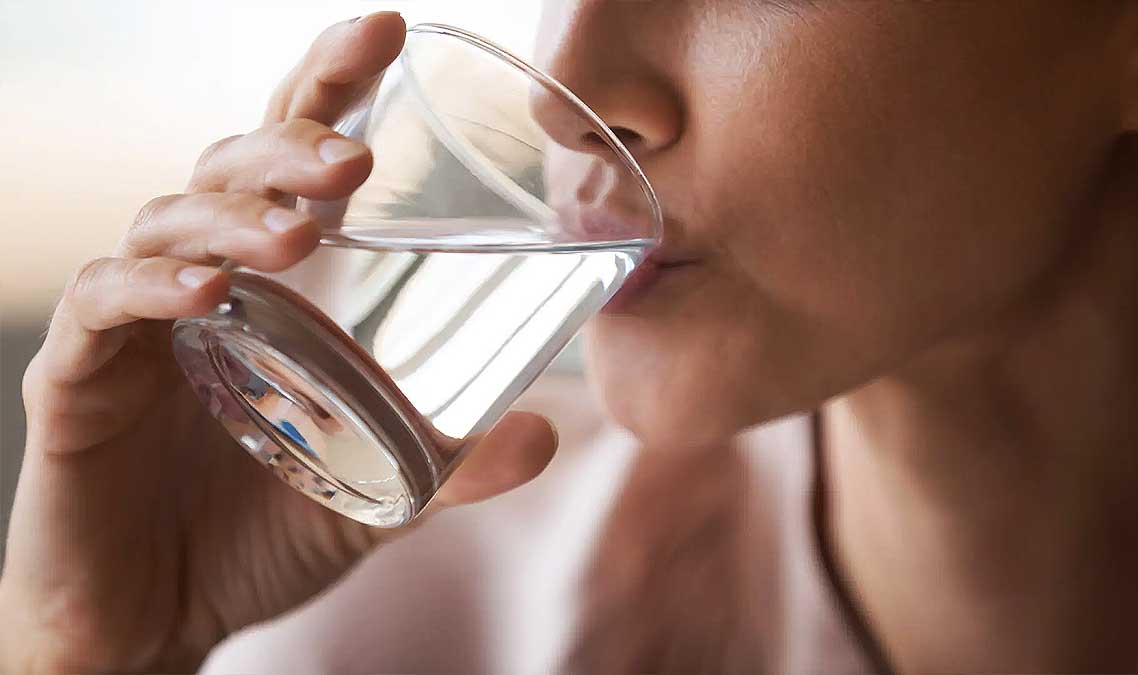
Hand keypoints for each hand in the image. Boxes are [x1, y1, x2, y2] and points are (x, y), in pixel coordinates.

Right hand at [2, 13, 556, 672]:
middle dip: (291, 140)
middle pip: (233, 167)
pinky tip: (208, 290)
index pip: (295, 161)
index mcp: (272, 286)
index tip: (387, 29)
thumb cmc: (259, 537)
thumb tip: (547, 434)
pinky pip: (102, 306)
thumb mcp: (378, 493)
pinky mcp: (77, 378)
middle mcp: (201, 281)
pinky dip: (150, 286)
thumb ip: (453, 466)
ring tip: (299, 231)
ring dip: (234, 211)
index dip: (331, 86)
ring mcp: (134, 323)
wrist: (157, 624)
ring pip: (169, 219)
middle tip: (352, 155)